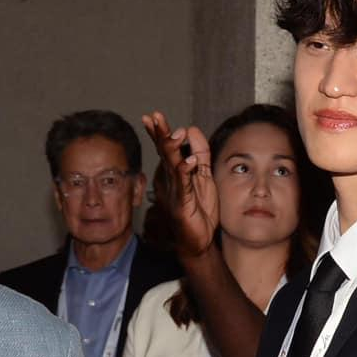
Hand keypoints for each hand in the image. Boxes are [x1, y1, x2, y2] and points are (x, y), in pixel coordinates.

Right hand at [144, 111, 217, 258]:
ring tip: (176, 133)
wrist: (200, 240)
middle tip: (154, 117)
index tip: (152, 116)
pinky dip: (186, 172)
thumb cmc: (200, 209)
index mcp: (174, 172)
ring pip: (171, 165)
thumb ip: (201, 152)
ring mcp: (174, 191)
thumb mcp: (204, 175)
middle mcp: (170, 179)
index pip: (165, 148)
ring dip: (172, 149)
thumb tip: (191, 129)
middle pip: (164, 153)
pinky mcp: (182, 203)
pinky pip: (183, 184)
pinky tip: (190, 161)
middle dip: (160, 134)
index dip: (159, 132)